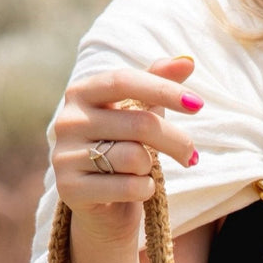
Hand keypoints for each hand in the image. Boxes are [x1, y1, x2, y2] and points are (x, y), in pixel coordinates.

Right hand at [50, 56, 200, 243]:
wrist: (101, 202)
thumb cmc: (123, 147)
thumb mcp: (140, 111)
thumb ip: (158, 82)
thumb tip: (188, 61)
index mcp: (82, 93)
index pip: (124, 81)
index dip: (163, 89)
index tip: (198, 104)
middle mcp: (67, 120)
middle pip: (139, 124)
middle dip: (175, 141)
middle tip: (192, 155)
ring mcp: (64, 155)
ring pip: (134, 157)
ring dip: (151, 168)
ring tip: (143, 171)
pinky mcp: (70, 189)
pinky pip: (127, 187)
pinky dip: (144, 190)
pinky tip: (137, 189)